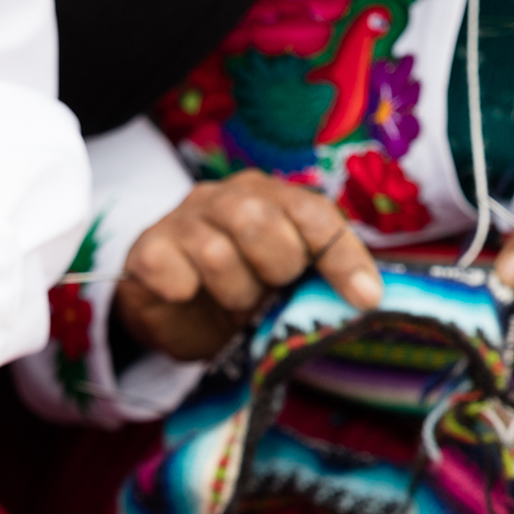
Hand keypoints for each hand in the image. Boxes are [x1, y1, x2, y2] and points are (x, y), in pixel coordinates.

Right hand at [116, 169, 382, 359]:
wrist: (173, 315)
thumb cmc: (239, 293)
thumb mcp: (286, 286)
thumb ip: (317, 278)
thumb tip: (368, 298)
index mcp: (271, 197)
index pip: (313, 213)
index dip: (341, 256)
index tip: (364, 300)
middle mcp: (226, 197)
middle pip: (260, 219)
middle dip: (275, 267)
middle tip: (270, 291)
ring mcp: (182, 219)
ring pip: (215, 252)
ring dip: (232, 291)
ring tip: (232, 301)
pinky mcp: (146, 249)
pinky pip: (172, 272)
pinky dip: (184, 291)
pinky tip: (186, 295)